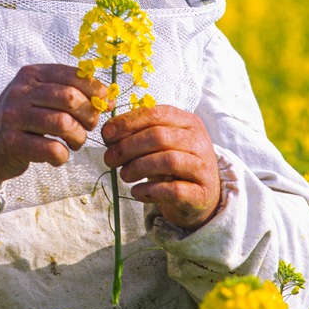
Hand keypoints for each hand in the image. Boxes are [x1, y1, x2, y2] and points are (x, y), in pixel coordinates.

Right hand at [0, 64, 109, 185]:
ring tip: (76, 142)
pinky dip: (63, 155)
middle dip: (89, 115)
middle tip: (89, 126)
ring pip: (63, 124)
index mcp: (31, 74)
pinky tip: (59, 155)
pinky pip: (51, 149)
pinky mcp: (12, 143)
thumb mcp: (36, 95)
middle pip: (70, 99)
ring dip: (78, 137)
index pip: (73, 75)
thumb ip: (66, 91)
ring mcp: (14, 117)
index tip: (107, 103)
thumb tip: (108, 97)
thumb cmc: (20, 119)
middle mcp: (21, 92)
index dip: (96, 90)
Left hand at [101, 105, 220, 230]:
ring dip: (138, 167)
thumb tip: (108, 133)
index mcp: (187, 121)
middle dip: (127, 147)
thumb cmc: (174, 163)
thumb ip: (139, 132)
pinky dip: (150, 190)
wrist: (202, 194)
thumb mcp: (161, 142)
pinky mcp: (200, 193)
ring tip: (124, 175)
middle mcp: (198, 141)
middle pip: (158, 136)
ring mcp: (202, 167)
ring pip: (168, 161)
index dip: (127, 123)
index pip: (155, 113)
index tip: (106, 136)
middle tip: (109, 159)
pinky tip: (136, 192)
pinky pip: (174, 190)